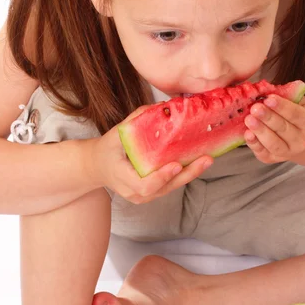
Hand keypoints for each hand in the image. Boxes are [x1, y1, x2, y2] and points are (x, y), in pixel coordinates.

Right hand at [89, 106, 213, 203]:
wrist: (97, 167)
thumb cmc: (106, 150)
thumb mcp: (115, 134)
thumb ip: (136, 121)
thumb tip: (161, 107)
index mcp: (123, 179)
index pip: (146, 185)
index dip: (162, 176)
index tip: (176, 164)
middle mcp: (135, 193)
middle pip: (165, 188)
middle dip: (187, 174)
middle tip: (205, 159)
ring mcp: (144, 196)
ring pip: (170, 188)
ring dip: (190, 174)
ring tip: (207, 159)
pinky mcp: (152, 194)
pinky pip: (170, 185)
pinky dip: (184, 174)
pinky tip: (198, 161)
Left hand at [244, 95, 304, 163]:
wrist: (293, 135)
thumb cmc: (290, 113)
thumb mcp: (293, 101)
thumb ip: (284, 95)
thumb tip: (266, 89)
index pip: (296, 114)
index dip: (282, 107)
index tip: (269, 98)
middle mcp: (301, 140)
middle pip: (283, 129)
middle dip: (268, 118)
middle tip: (255, 108)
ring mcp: (287, 152)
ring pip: (274, 143)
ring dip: (260, 131)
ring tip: (249, 119)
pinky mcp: (272, 159)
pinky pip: (262, 153)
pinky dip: (254, 144)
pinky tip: (247, 134)